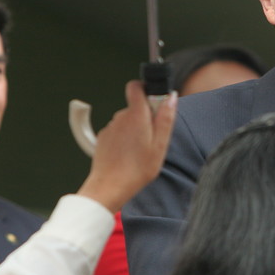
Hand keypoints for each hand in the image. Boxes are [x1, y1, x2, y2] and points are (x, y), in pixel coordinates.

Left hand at [77, 81, 177, 213]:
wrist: (109, 187)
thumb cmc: (137, 169)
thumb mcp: (160, 144)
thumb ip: (165, 118)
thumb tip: (171, 97)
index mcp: (136, 115)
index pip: (136, 86)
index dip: (145, 89)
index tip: (155, 102)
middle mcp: (120, 117)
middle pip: (135, 107)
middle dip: (145, 118)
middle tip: (153, 139)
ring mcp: (110, 128)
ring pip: (127, 122)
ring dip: (135, 130)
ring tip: (140, 152)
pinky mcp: (103, 139)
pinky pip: (118, 133)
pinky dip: (125, 140)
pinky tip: (129, 156)